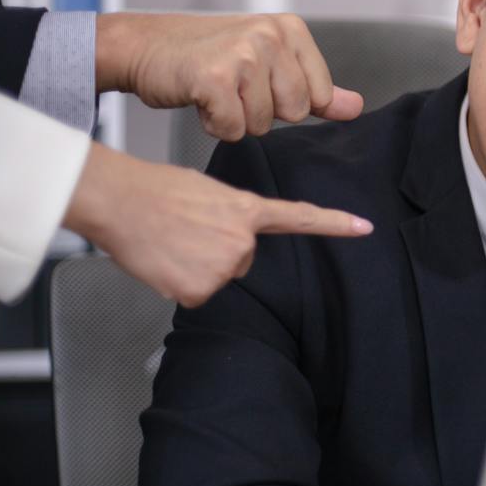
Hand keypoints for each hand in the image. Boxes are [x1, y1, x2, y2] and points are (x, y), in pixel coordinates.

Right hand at [62, 143, 372, 306]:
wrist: (121, 201)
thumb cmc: (156, 191)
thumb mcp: (207, 194)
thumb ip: (230, 217)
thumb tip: (228, 238)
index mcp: (246, 211)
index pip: (299, 217)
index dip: (334, 223)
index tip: (364, 227)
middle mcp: (242, 241)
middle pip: (241, 260)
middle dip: (216, 251)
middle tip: (186, 232)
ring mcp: (223, 266)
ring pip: (218, 278)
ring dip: (196, 267)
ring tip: (173, 243)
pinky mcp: (199, 289)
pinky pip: (195, 293)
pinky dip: (179, 283)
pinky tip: (165, 262)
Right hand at [95, 13, 364, 140]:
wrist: (144, 47)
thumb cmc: (205, 56)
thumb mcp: (268, 64)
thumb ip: (314, 88)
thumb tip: (354, 107)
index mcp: (291, 30)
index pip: (319, 96)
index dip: (287, 102)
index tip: (259, 82)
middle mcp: (271, 35)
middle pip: (294, 112)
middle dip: (262, 112)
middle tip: (233, 88)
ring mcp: (244, 54)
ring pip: (263, 124)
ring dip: (236, 118)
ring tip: (215, 90)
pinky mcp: (215, 77)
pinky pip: (233, 129)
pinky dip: (214, 124)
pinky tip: (201, 98)